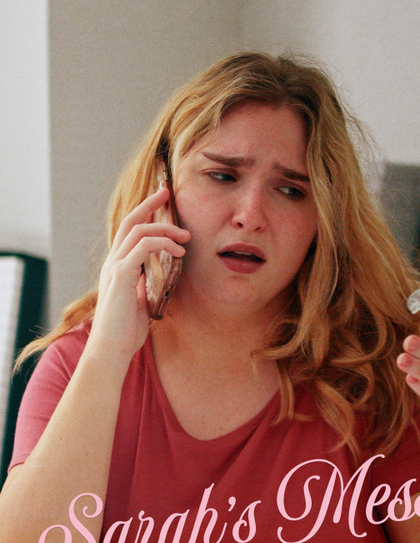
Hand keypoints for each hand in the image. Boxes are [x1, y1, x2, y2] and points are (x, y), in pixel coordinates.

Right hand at [89, 187, 189, 363]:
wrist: (111, 349)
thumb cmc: (125, 331)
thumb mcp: (137, 303)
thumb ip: (143, 287)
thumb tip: (155, 280)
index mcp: (118, 267)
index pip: (129, 231)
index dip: (144, 213)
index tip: (161, 201)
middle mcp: (113, 262)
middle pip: (129, 222)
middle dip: (149, 204)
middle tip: (168, 193)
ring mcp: (115, 267)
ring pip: (138, 231)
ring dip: (164, 229)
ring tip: (185, 237)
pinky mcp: (121, 276)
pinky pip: (141, 247)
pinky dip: (161, 243)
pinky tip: (178, 252)